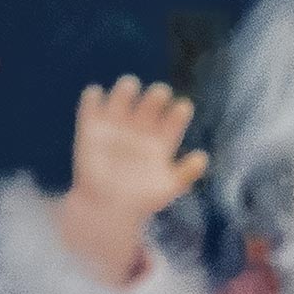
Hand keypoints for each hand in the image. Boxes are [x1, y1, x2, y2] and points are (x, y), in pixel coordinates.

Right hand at [54, 77, 208, 285]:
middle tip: (160, 92)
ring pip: (122, 99)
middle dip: (155, 97)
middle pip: (150, 105)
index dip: (178, 113)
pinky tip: (96, 94)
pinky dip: (92, 98)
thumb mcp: (167, 188)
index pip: (173, 121)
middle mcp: (140, 128)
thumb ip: (186, 173)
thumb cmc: (141, 199)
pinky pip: (91, 108)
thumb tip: (202, 157)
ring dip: (125, 90)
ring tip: (130, 86)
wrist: (108, 208)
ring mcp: (116, 127)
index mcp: (161, 140)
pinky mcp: (91, 128)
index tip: (183, 107)